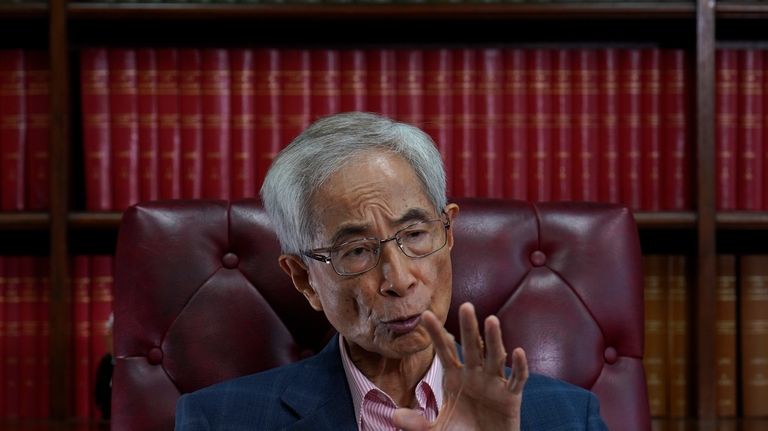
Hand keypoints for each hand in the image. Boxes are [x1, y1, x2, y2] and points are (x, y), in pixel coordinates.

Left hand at [392, 302, 527, 430]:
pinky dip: (519, 367)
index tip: (425, 315)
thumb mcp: (436, 430)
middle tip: (466, 306)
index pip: (445, 351)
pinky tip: (518, 352)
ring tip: (492, 320)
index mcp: (455, 378)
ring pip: (495, 357)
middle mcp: (475, 375)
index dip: (437, 334)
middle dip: (469, 328)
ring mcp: (494, 384)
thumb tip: (395, 415)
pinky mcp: (511, 398)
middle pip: (472, 347)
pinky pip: (516, 380)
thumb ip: (418, 423)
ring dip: (494, 339)